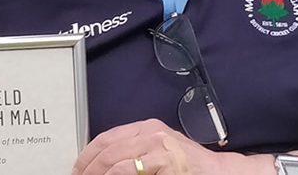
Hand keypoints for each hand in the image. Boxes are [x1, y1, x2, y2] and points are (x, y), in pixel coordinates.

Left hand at [72, 119, 221, 174]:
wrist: (219, 172)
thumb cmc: (188, 165)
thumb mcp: (158, 149)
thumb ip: (134, 150)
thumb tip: (103, 163)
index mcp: (147, 128)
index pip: (107, 137)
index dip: (87, 154)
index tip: (78, 167)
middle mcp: (151, 134)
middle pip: (108, 150)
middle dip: (89, 168)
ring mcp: (159, 148)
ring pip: (116, 163)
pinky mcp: (167, 163)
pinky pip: (131, 172)